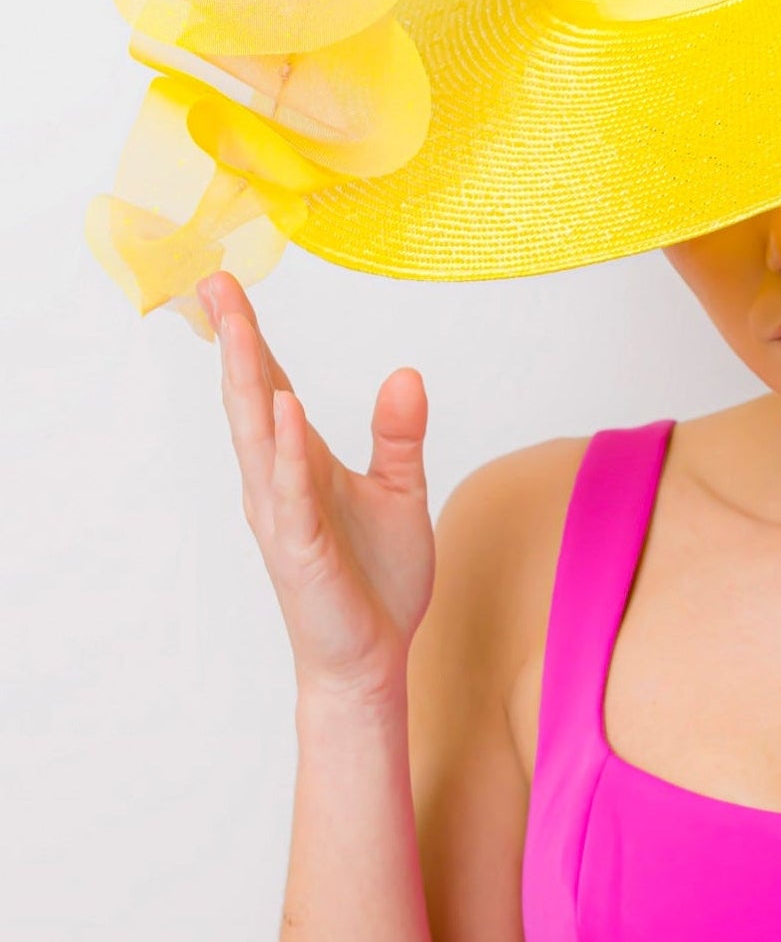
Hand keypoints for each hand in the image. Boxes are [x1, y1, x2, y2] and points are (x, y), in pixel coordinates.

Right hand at [201, 271, 435, 705]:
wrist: (372, 659)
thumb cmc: (377, 577)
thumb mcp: (400, 489)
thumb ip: (399, 432)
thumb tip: (406, 373)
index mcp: (300, 460)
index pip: (271, 386)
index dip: (250, 337)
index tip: (226, 283)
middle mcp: (279, 480)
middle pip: (252, 398)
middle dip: (235, 340)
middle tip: (214, 282)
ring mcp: (283, 515)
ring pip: (258, 436)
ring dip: (249, 380)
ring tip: (239, 326)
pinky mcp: (301, 551)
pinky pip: (290, 493)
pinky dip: (285, 450)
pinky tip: (285, 409)